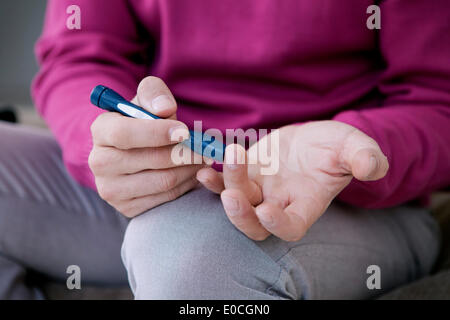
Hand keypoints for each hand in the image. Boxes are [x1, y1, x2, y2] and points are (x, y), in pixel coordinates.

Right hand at [89, 76, 202, 216]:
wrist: (137, 152)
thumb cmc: (145, 122)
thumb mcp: (147, 101)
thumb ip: (154, 94)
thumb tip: (165, 109)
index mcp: (101, 130)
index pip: (124, 133)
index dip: (157, 132)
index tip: (185, 131)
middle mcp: (99, 162)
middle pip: (150, 159)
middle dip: (184, 152)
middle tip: (206, 148)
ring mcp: (111, 188)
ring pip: (163, 180)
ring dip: (190, 169)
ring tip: (203, 158)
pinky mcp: (126, 208)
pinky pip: (166, 197)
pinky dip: (186, 185)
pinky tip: (193, 173)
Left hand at [197, 121, 388, 240]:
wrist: (314, 140)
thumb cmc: (338, 147)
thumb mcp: (355, 147)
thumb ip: (365, 158)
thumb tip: (373, 167)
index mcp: (307, 203)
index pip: (292, 227)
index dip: (278, 225)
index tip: (267, 210)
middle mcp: (280, 203)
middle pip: (255, 226)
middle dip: (241, 216)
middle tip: (232, 196)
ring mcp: (260, 190)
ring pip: (237, 201)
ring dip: (228, 184)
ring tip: (232, 155)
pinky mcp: (245, 174)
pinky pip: (223, 183)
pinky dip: (213, 180)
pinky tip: (203, 168)